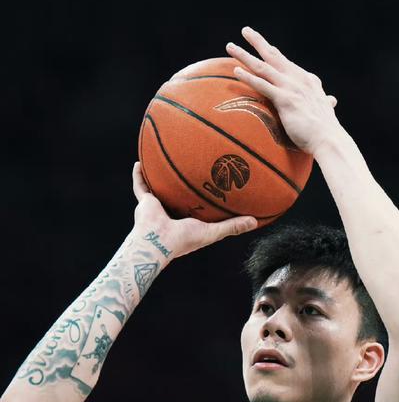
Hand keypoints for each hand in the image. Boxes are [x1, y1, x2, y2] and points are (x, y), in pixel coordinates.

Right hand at [131, 162, 256, 259]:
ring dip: (160, 176)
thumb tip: (255, 221)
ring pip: (159, 188)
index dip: (203, 198)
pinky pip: (140, 185)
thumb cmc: (185, 240)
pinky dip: (139, 175)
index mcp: (187, 221)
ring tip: (165, 159)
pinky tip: (140, 161)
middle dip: (183, 184)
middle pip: (178, 195)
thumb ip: (232, 226)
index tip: (212, 185)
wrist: (159, 242)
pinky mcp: (145, 202)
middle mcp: (172, 212)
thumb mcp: (213, 232)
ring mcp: (157, 207)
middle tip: (191, 166)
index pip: (196, 207)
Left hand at [226, 27, 338, 156]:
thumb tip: (331, 100)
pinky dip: (249, 77)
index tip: (264, 45)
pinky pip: (262, 85)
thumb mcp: (326, 109)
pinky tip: (236, 71)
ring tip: (230, 47)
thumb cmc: (326, 130)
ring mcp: (291, 88)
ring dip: (245, 55)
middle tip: (245, 30)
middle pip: (274, 56)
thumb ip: (325, 101)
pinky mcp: (285, 100)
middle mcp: (298, 79)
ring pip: (263, 67)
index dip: (274, 53)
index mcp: (307, 80)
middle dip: (258, 42)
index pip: (286, 63)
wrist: (329, 140)